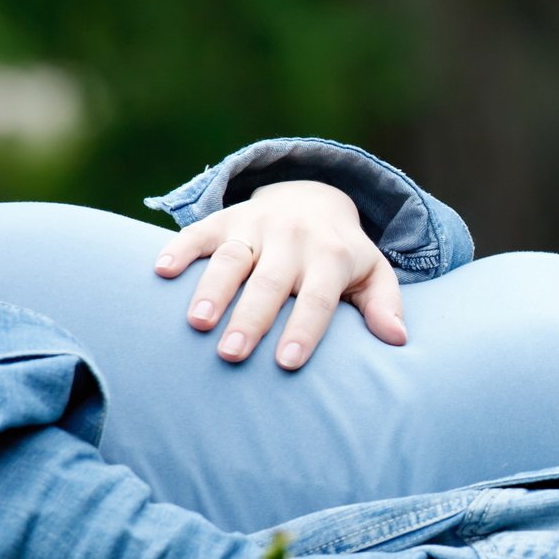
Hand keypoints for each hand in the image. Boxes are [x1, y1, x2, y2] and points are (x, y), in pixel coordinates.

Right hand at [153, 180, 405, 368]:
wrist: (315, 195)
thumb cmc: (343, 255)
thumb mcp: (373, 273)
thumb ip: (385, 304)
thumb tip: (398, 339)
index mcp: (332, 256)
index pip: (318, 297)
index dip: (304, 328)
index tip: (289, 362)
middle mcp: (294, 238)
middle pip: (270, 282)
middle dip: (251, 318)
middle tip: (232, 354)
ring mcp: (257, 225)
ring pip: (232, 257)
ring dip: (212, 288)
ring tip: (197, 322)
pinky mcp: (227, 218)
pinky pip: (199, 231)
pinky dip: (179, 248)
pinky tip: (159, 272)